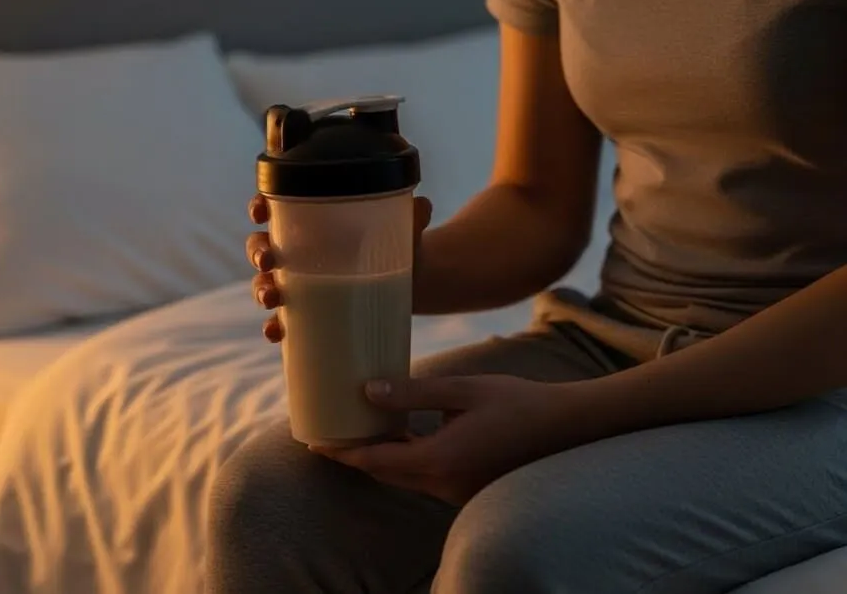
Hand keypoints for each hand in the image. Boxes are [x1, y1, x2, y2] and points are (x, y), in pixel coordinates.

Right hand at [246, 193, 432, 341]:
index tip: (260, 213)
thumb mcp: (404, 231)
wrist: (412, 282)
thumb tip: (423, 204)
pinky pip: (282, 320)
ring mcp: (301, 283)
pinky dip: (274, 327)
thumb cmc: (398, 246)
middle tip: (268, 260)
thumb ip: (412, 217)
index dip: (260, 207)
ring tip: (271, 297)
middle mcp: (299, 250)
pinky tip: (276, 332)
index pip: (276, 208)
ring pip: (267, 282)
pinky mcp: (309, 312)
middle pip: (263, 246)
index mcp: (314, 221)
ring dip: (260, 289)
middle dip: (258, 252)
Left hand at [312, 374, 597, 505]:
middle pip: (385, 473)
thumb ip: (413, 393)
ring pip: (404, 477)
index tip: (314, 441)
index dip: (342, 451)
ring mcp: (457, 490)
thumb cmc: (517, 402)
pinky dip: (404, 460)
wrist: (567, 427)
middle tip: (327, 435)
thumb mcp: (463, 390)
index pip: (375, 460)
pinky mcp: (467, 486)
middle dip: (354, 456)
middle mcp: (444, 483)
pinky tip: (399, 436)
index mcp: (439, 459)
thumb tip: (368, 391)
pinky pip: (424, 477)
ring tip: (356, 432)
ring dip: (379, 458)